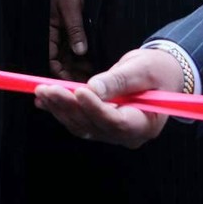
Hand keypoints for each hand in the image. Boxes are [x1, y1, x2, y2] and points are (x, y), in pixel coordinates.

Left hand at [33, 48, 176, 147]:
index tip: (78, 92)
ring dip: (60, 108)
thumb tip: (93, 87)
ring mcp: (112, 133)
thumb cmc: (157, 71)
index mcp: (145, 124)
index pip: (116, 122)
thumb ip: (118, 80)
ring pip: (82, 126)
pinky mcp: (101, 125)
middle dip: (69, 106)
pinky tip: (44, 100)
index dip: (96, 108)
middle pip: (94, 126)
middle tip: (48, 89)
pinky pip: (79, 121)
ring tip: (42, 92)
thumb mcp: (142, 69)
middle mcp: (127, 135)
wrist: (160, 75)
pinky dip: (61, 110)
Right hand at [47, 0, 87, 79]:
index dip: (62, 75)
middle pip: (60, 66)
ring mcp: (59, 40)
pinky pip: (72, 55)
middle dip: (73, 75)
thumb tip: (81, 50)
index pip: (51, 62)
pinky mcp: (66, 38)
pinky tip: (91, 64)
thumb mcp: (70, 5)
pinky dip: (80, 61)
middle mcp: (51, 41)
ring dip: (78, 70)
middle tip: (89, 82)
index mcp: (46, 35)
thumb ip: (75, 28)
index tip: (76, 82)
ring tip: (93, 74)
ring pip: (66, 63)